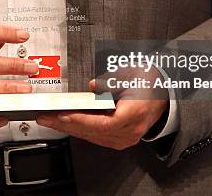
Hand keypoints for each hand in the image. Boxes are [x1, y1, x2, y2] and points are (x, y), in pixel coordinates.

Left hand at [36, 71, 167, 149]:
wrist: (165, 93)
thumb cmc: (149, 82)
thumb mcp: (132, 73)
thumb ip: (111, 80)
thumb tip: (92, 86)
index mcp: (135, 114)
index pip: (103, 123)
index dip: (81, 120)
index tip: (63, 115)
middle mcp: (130, 130)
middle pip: (93, 132)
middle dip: (66, 124)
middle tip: (46, 118)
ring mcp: (126, 137)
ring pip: (92, 136)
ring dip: (69, 128)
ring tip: (50, 120)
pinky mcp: (121, 138)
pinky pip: (96, 136)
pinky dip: (80, 129)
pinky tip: (66, 124)